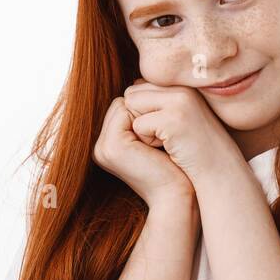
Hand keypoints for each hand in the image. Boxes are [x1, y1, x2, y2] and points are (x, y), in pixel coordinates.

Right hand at [91, 91, 193, 207]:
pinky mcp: (113, 147)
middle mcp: (101, 146)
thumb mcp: (158, 139)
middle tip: (167, 132)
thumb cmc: (175, 167)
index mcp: (109, 144)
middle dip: (146, 108)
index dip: (148, 108)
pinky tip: (160, 141)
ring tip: (163, 140)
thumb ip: (147, 117)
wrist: (178, 195)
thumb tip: (147, 84)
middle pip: (122, 101)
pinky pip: (126, 111)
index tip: (168, 125)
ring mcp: (103, 147)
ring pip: (124, 103)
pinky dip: (147, 120)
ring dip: (147, 113)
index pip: (123, 105)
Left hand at [123, 78, 242, 185]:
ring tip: (168, 141)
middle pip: (132, 94)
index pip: (139, 87)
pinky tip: (169, 148)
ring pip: (132, 105)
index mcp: (183, 86)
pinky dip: (148, 141)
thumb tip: (129, 94)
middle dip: (139, 117)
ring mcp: (179, 102)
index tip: (165, 128)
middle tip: (165, 135)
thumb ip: (159, 102)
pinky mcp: (173, 119)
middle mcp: (182, 88)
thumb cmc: (197, 151)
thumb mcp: (180, 119)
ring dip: (142, 128)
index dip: (143, 112)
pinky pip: (138, 125)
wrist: (220, 172)